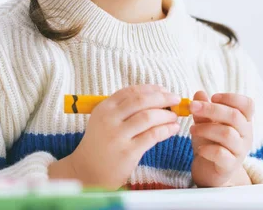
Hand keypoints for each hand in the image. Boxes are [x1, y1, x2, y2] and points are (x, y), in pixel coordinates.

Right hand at [60, 85, 180, 189]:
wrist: (86, 172)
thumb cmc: (100, 145)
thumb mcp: (104, 121)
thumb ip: (124, 109)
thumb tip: (155, 96)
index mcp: (104, 107)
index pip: (131, 91)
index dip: (151, 89)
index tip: (164, 90)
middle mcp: (110, 119)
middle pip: (141, 101)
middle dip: (163, 98)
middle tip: (176, 100)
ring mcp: (118, 135)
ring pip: (149, 117)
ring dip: (166, 115)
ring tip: (174, 117)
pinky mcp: (128, 151)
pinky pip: (152, 135)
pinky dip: (166, 130)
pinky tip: (173, 129)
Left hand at [189, 91, 254, 186]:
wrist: (210, 171)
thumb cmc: (210, 143)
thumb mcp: (205, 124)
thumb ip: (204, 110)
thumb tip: (199, 93)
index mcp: (243, 121)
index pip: (248, 104)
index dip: (231, 97)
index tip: (213, 97)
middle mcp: (245, 135)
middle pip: (234, 116)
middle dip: (211, 109)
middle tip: (192, 107)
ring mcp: (240, 151)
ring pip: (227, 134)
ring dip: (206, 128)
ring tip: (192, 129)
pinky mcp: (230, 166)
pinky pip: (221, 154)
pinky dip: (207, 149)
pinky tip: (199, 149)